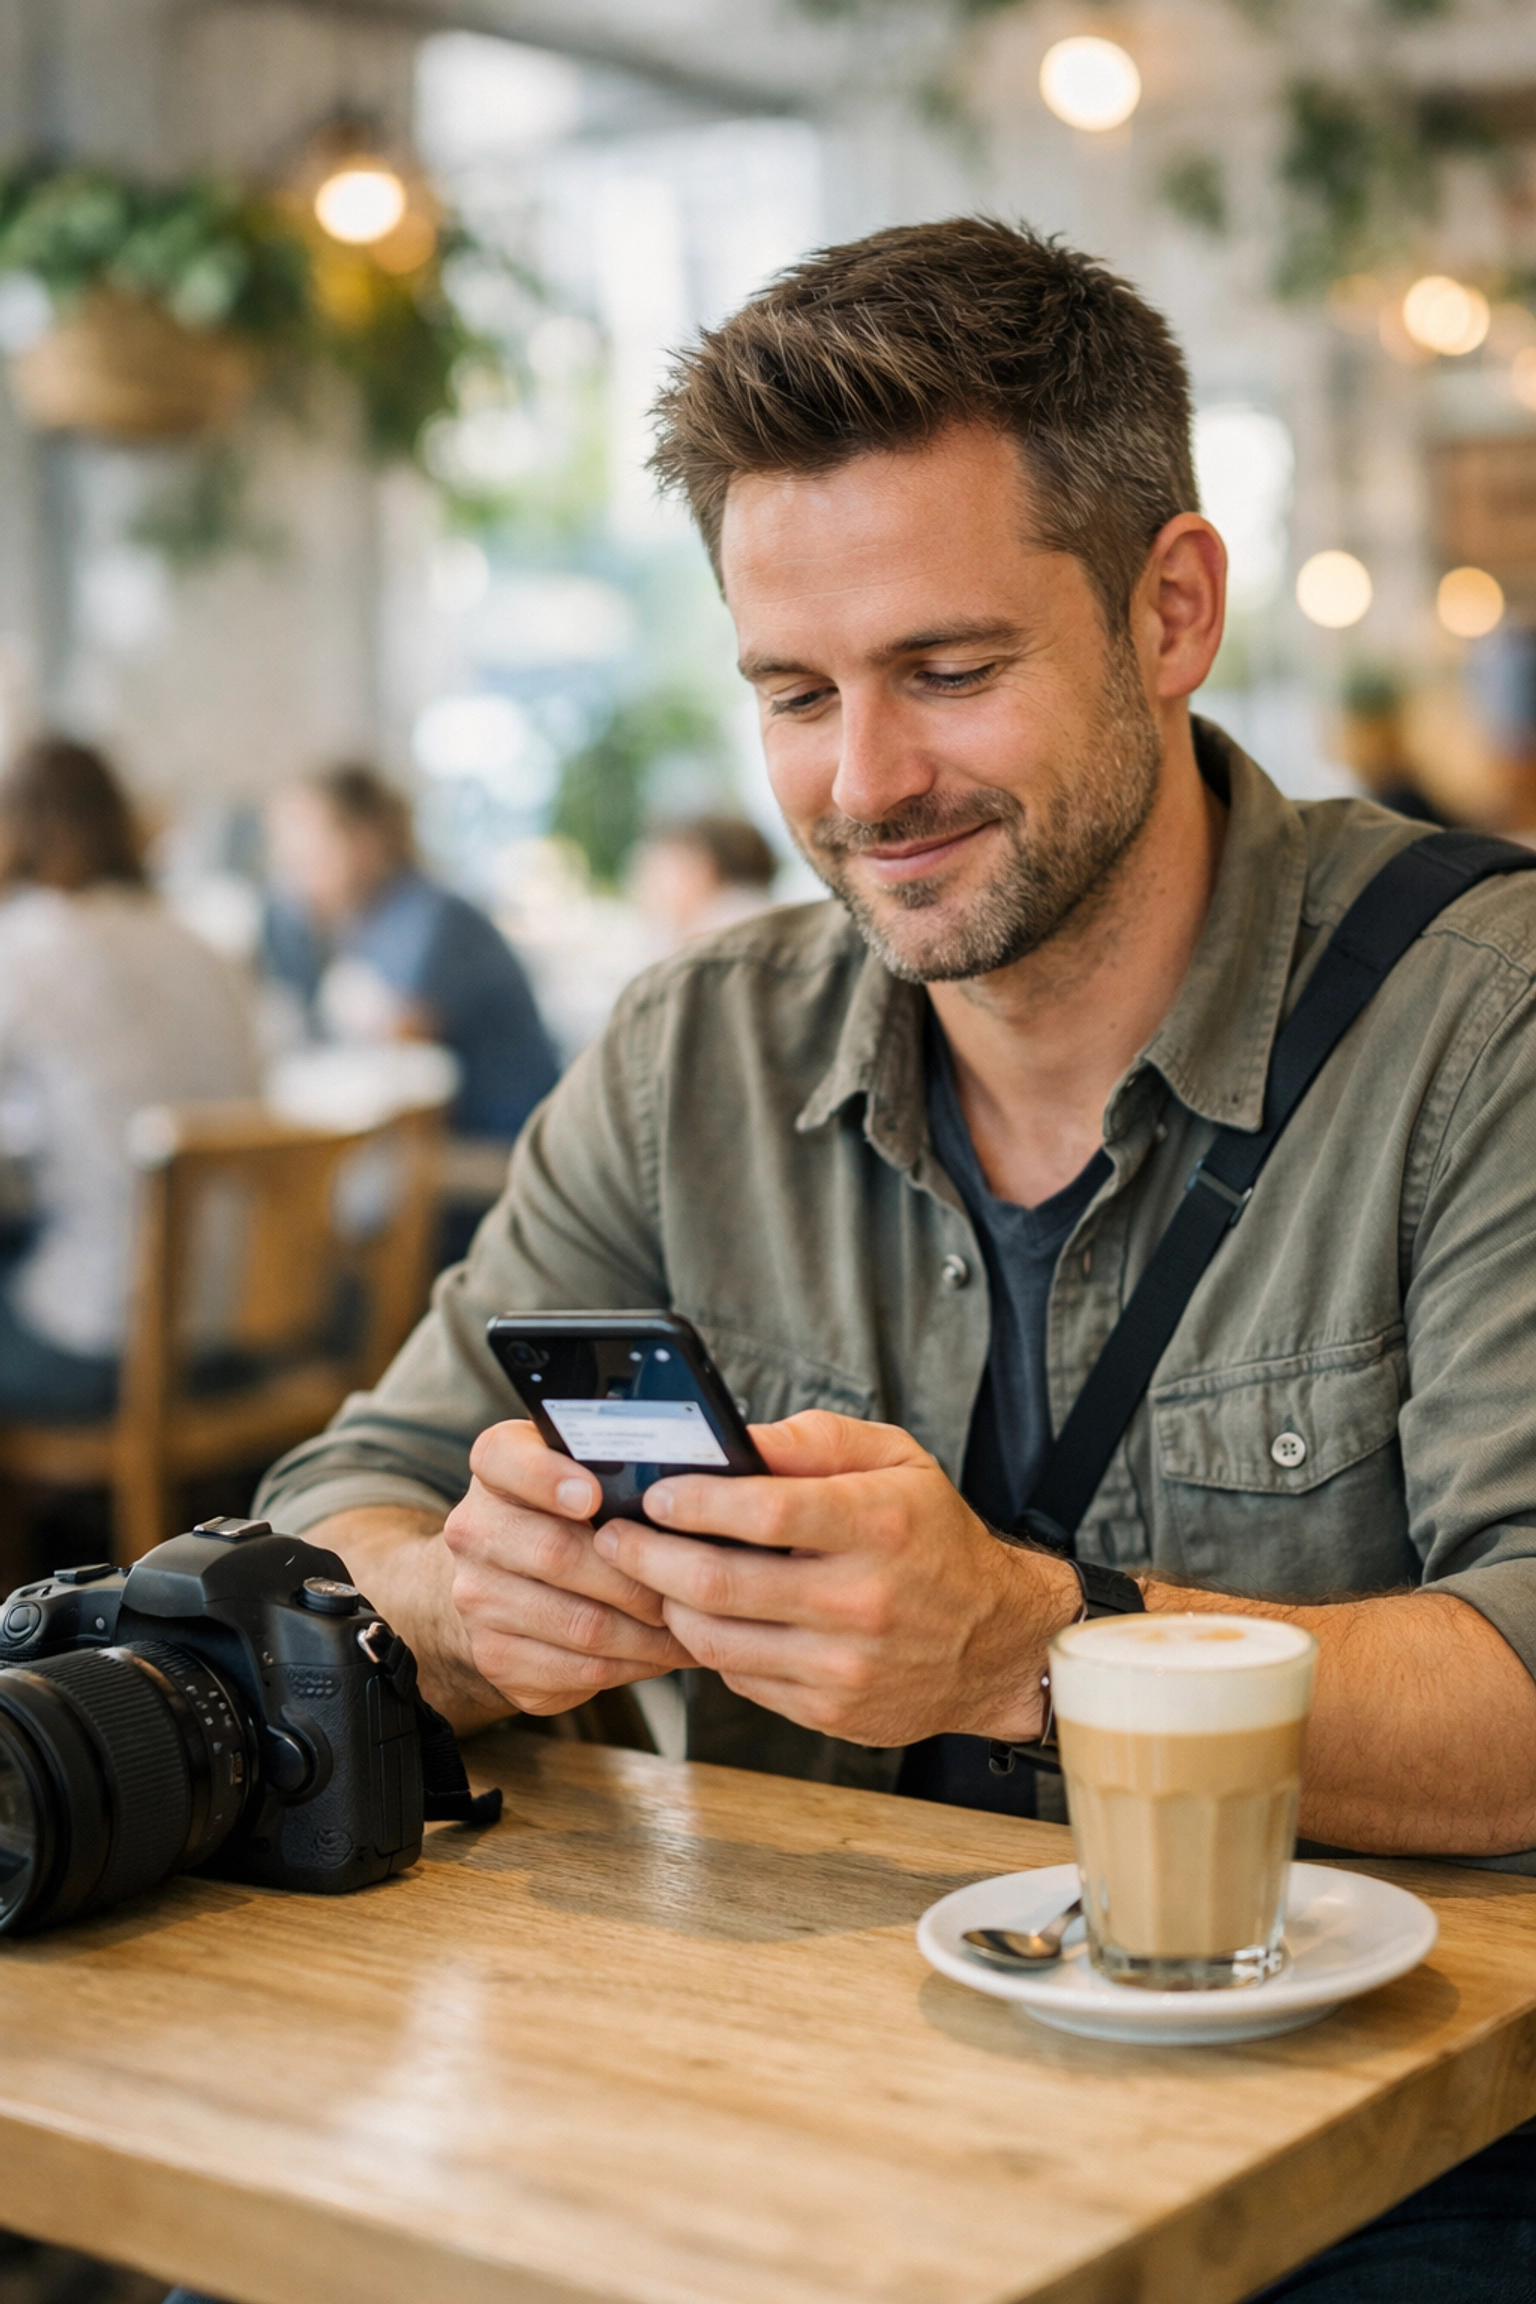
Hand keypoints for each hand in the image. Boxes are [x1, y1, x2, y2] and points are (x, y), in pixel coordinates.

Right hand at [443, 1420, 695, 1715]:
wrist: (503, 1583)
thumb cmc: (568, 1517)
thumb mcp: (579, 1472)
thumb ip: (616, 1465)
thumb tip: (699, 1480)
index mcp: (496, 1470)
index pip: (503, 1459)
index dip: (546, 1477)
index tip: (593, 1495)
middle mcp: (473, 1531)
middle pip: (556, 1553)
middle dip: (637, 1575)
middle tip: (693, 1582)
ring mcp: (477, 1599)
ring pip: (580, 1623)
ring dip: (649, 1632)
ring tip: (695, 1625)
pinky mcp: (496, 1658)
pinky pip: (580, 1668)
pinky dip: (634, 1665)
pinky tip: (664, 1653)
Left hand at [592, 1410, 1081, 1745]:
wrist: (996, 1643)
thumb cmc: (935, 1539)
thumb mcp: (896, 1461)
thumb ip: (814, 1441)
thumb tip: (733, 1437)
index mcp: (879, 1525)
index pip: (766, 1512)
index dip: (695, 1502)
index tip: (655, 1492)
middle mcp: (862, 1600)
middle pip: (720, 1584)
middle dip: (648, 1557)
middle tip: (615, 1537)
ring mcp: (844, 1665)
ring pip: (715, 1640)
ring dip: (666, 1605)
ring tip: (649, 1575)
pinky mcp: (830, 1709)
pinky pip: (739, 1678)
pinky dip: (710, 1645)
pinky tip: (703, 1615)